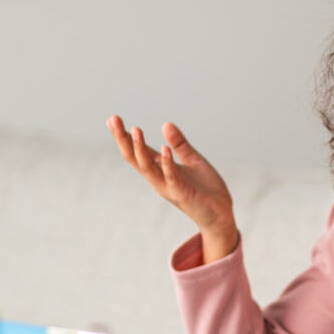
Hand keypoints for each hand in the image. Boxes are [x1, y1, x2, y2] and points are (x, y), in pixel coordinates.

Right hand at [107, 115, 237, 262]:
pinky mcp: (182, 194)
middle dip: (123, 140)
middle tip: (113, 120)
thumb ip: (179, 144)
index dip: (125, 137)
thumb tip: (165, 124)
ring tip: (136, 130)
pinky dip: (167, 163)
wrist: (220, 215)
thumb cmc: (205, 189)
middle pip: (135, 158)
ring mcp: (169, 187)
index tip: (113, 119)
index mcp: (160, 170)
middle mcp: (159, 179)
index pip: (138, 152)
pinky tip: (164, 149)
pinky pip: (172, 177)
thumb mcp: (192, 160)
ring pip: (148, 168)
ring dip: (141, 149)